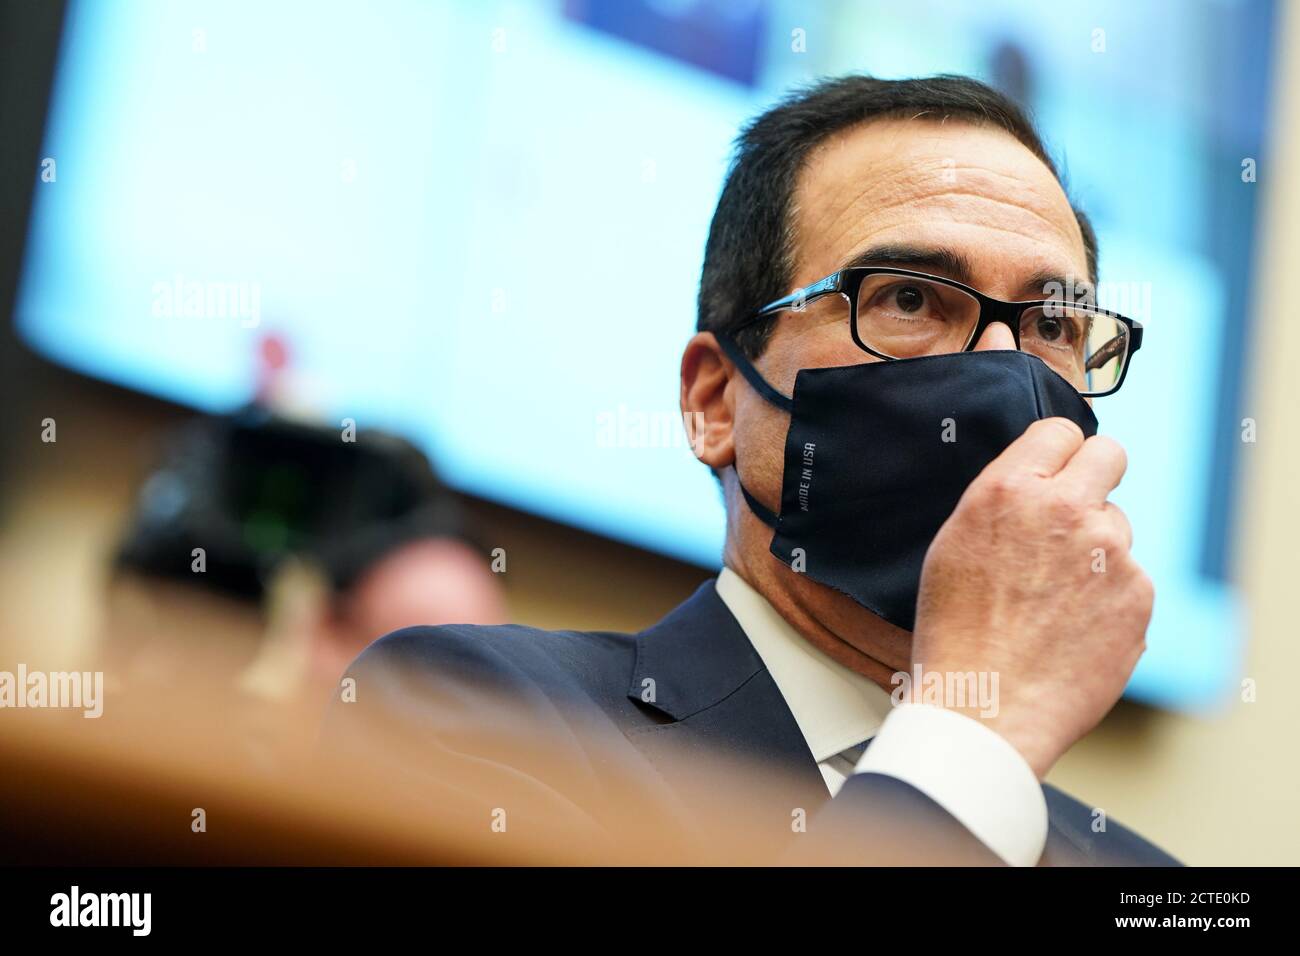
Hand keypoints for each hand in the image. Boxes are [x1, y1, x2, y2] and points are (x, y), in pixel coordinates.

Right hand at [910, 417, 1152, 777]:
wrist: (986, 708)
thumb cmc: (955, 633)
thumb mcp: (954, 545)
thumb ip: (1002, 503)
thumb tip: (1037, 484)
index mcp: (1009, 490)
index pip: (1059, 430)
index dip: (1056, 453)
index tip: (1055, 472)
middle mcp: (1066, 510)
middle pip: (1110, 454)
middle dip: (1096, 475)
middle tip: (1077, 510)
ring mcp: (1111, 552)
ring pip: (1116, 527)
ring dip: (1096, 550)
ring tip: (1054, 599)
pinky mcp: (1139, 594)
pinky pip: (1129, 578)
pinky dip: (1109, 597)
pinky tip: (1072, 628)